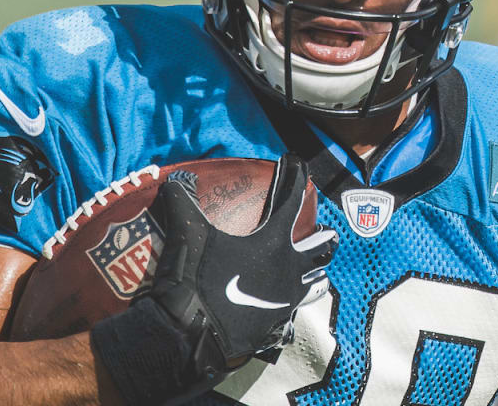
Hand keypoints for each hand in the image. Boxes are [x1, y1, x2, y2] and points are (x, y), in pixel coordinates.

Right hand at [90, 153, 335, 403]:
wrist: (189, 335)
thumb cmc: (194, 279)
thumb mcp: (186, 234)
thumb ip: (182, 202)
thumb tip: (175, 180)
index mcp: (273, 243)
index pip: (291, 201)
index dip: (295, 176)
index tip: (295, 161)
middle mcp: (288, 270)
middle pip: (318, 248)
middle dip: (322, 236)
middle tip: (322, 229)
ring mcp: (285, 302)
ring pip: (315, 284)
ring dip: (315, 273)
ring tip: (316, 270)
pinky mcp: (276, 326)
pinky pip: (293, 312)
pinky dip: (293, 304)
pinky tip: (286, 305)